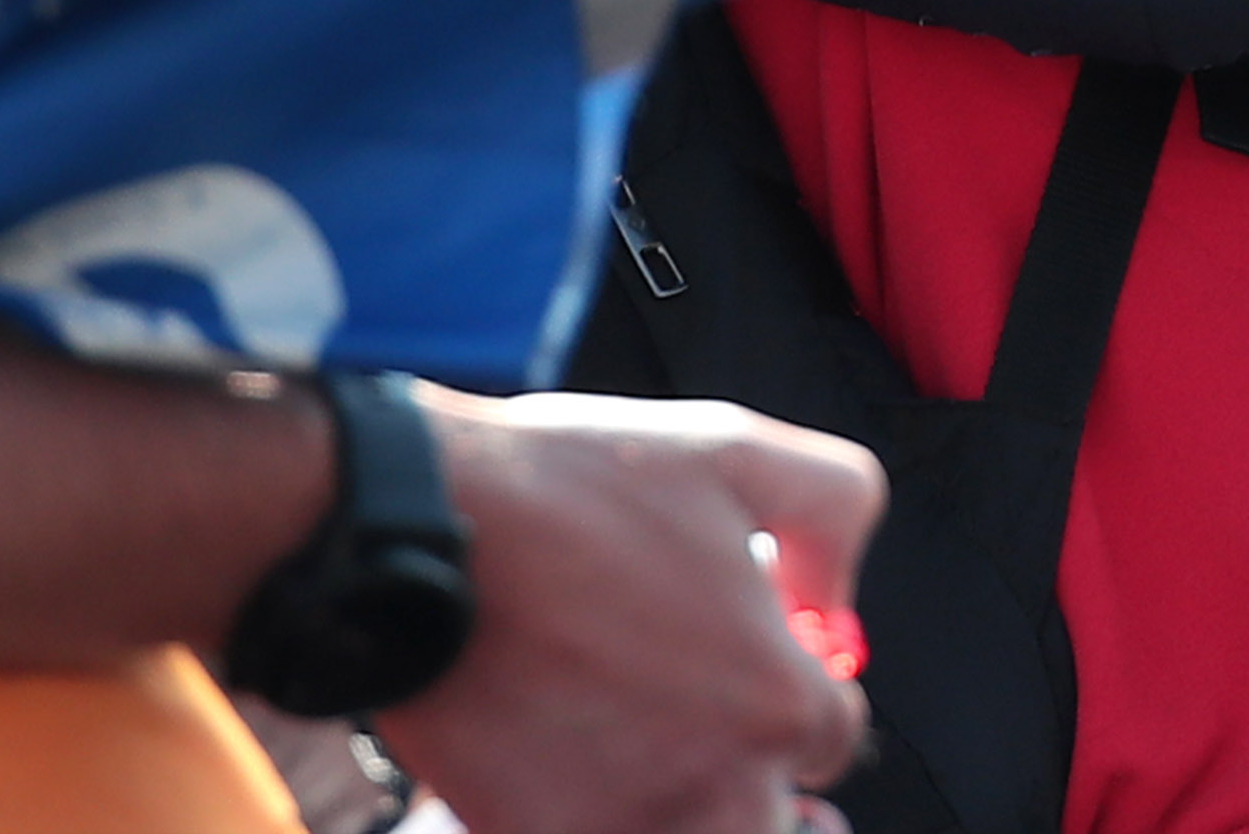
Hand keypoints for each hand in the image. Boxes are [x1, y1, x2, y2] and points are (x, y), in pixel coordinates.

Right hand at [382, 390, 883, 833]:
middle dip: (751, 775)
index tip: (750, 660)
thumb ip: (833, 510)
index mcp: (774, 699)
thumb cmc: (569, 483)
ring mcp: (620, 824)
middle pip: (773, 820)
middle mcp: (712, 782)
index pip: (834, 739)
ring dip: (682, 807)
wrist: (412, 527)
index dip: (800, 693)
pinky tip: (565, 760)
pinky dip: (593, 815)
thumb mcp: (734, 451)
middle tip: (699, 724)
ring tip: (636, 745)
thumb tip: (836, 598)